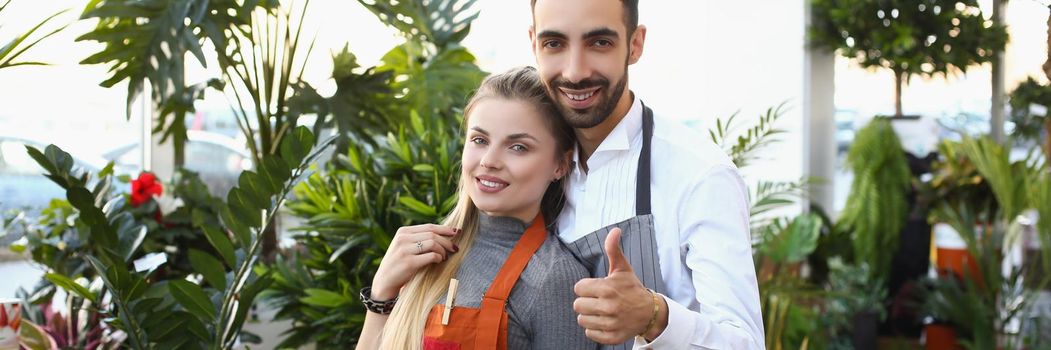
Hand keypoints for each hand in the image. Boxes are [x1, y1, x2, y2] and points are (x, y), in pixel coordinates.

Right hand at [370, 224, 458, 300]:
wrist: (384, 281)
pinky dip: (439, 258)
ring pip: (433, 243)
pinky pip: (431, 256)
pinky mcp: (409, 263)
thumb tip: (443, 234)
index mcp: (403, 232)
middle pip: (432, 234)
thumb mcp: (404, 246)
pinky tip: (439, 261)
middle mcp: (403, 238)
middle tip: (455, 248)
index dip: (445, 229)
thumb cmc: (399, 264)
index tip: (457, 232)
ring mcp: (405, 250)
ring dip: (443, 250)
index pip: (429, 226)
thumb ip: (418, 238)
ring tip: (445, 257)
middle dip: (447, 241)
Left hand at [573, 228, 667, 343]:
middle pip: (577, 305)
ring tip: (601, 311)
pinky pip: (590, 334)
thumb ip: (613, 249)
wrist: (650, 312)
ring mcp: (611, 323)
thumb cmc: (632, 288)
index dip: (586, 287)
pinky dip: (595, 329)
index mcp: (608, 288)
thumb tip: (615, 230)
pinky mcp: (612, 337)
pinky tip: (604, 321)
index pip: (578, 288)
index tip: (596, 288)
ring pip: (582, 320)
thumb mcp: (623, 268)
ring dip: (589, 316)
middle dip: (586, 302)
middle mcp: (608, 307)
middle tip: (598, 300)